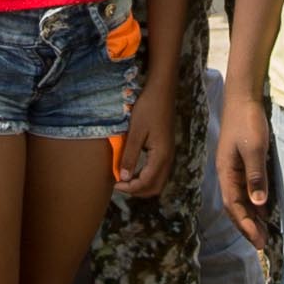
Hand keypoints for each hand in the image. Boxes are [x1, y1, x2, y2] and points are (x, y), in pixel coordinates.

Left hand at [112, 64, 184, 201]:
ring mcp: (168, 155)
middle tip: (120, 185)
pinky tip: (133, 170)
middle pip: (155, 187)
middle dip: (137, 191)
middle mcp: (168, 159)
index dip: (130, 188)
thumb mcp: (135, 132)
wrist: (162, 92)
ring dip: (142, 185)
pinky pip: (158, 172)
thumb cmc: (148, 109)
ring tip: (125, 179)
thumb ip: (129, 156)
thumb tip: (123, 177)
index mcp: (161, 156)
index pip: (146, 182)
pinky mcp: (166, 150)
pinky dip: (146, 177)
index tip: (115, 184)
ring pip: (158, 181)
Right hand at [213, 91, 277, 246]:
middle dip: (247, 227)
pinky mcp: (242, 164)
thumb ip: (256, 175)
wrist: (243, 99)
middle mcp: (227, 174)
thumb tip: (258, 203)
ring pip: (240, 200)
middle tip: (262, 244)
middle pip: (234, 207)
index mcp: (226, 173)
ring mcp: (233, 170)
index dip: (245, 225)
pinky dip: (254, 204)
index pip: (233, 206)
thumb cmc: (248, 122)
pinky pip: (246, 190)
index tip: (258, 240)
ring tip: (263, 234)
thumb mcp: (254, 148)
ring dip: (250, 217)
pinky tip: (264, 211)